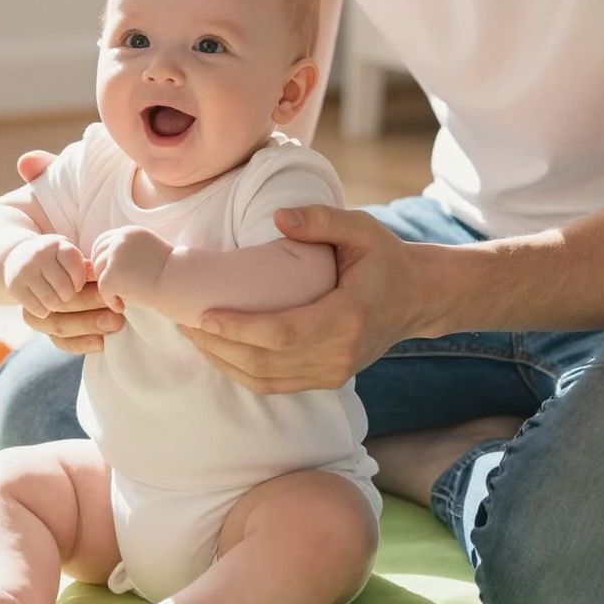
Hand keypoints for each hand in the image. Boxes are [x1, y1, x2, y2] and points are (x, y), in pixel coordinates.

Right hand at [2, 231, 86, 315]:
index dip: (79, 282)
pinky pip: (37, 308)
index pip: (77, 269)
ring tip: (56, 301)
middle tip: (66, 295)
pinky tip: (43, 306)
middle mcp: (39, 254)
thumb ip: (84, 267)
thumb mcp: (67, 256)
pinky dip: (43, 311)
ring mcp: (25, 270)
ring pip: (51, 300)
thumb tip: (100, 278)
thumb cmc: (52, 260)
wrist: (16, 257)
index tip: (77, 285)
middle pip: (65, 288)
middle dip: (68, 296)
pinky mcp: (14, 285)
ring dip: (56, 305)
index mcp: (58, 245)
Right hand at [14, 147, 123, 352]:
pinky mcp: (38, 319)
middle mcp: (32, 278)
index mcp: (39, 248)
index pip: (62, 260)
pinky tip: (100, 343)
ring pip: (58, 319)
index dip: (80, 267)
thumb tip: (28, 159)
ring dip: (87, 322)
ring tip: (117, 323)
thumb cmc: (43, 226)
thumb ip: (42, 173)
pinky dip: (76, 342)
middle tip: (120, 302)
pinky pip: (54, 337)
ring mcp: (33, 300)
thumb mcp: (42, 198)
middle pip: (63, 293)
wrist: (10, 256)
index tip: (97, 268)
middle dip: (91, 298)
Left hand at [90, 225, 171, 309]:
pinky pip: (102, 289)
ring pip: (98, 272)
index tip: (109, 272)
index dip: (103, 258)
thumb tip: (105, 262)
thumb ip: (128, 251)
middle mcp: (121, 239)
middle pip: (97, 255)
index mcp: (129, 232)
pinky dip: (110, 300)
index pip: (103, 241)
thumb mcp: (147, 250)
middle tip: (114, 287)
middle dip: (102, 271)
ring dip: (107, 287)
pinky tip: (122, 306)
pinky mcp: (113, 274)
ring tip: (121, 297)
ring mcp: (116, 256)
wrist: (179, 282)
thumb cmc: (167, 272)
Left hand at [182, 203, 425, 393]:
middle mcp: (340, 354)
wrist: (419, 298)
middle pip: (266, 362)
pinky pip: (275, 385)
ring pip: (265, 380)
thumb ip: (322, 220)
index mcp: (348, 318)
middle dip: (219, 346)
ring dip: (224, 362)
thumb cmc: (386, 259)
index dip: (239, 329)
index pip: (283, 333)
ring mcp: (334, 372)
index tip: (204, 315)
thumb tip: (280, 218)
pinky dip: (241, 372)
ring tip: (194, 336)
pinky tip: (219, 350)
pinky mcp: (328, 380)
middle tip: (185, 321)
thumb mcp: (362, 229)